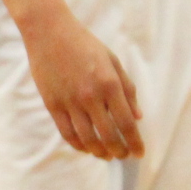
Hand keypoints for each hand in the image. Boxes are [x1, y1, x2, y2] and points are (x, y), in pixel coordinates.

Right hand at [22, 8, 142, 160]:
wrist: (50, 33)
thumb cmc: (86, 45)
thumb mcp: (113, 62)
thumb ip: (127, 89)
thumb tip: (138, 117)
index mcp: (109, 84)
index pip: (126, 123)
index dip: (135, 142)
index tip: (140, 154)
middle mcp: (91, 96)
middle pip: (108, 136)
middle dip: (119, 151)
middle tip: (124, 156)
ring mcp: (70, 102)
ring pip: (87, 139)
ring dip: (100, 152)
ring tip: (108, 156)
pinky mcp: (52, 105)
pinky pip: (67, 133)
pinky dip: (79, 145)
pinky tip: (87, 148)